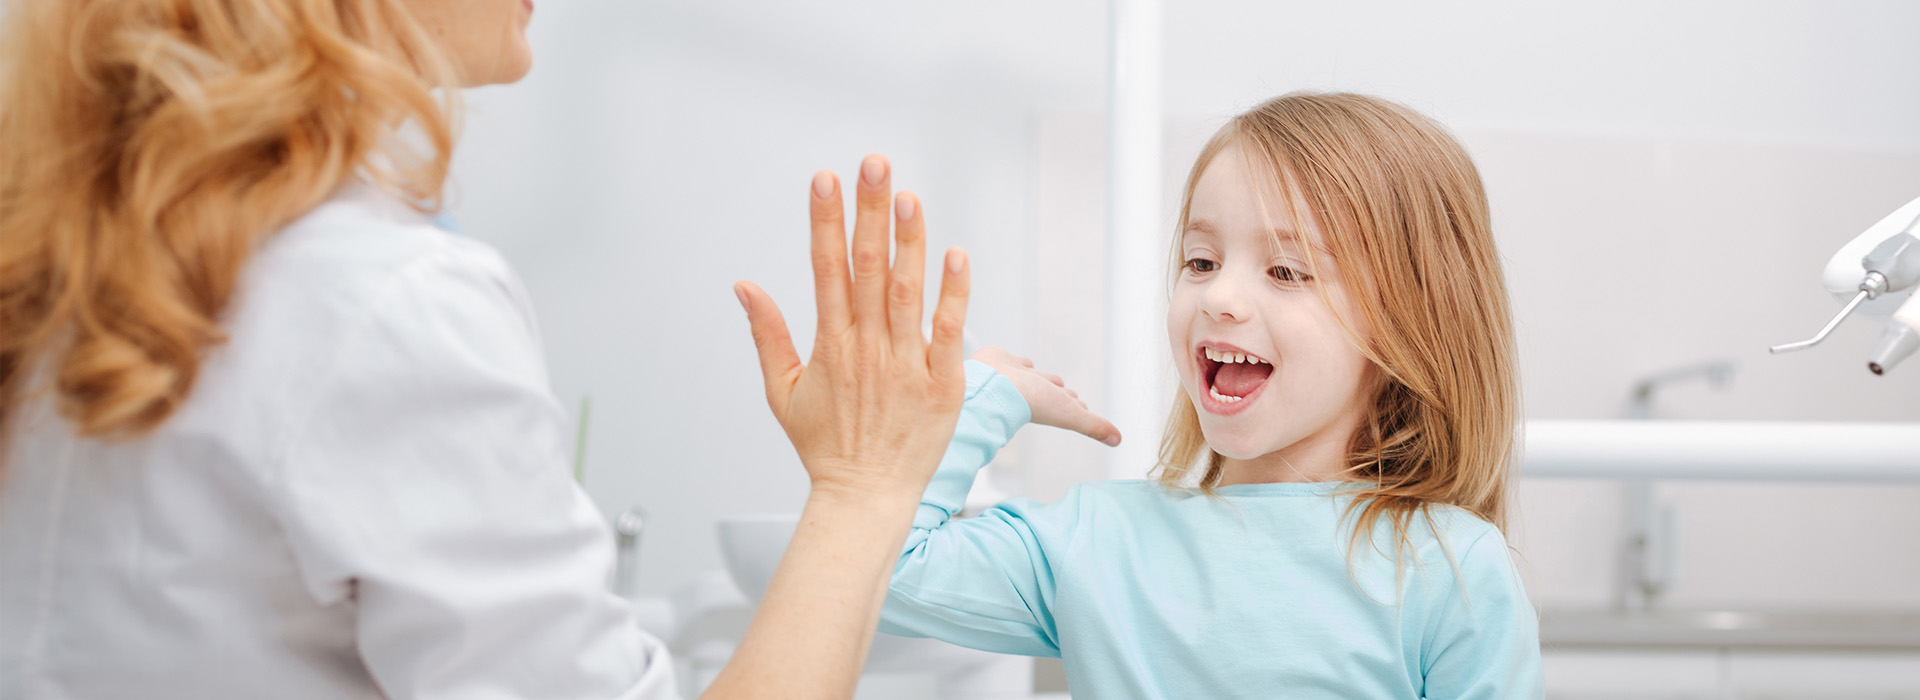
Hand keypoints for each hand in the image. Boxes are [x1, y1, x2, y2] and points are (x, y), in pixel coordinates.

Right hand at [734, 155, 969, 497]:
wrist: (866, 500)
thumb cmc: (826, 448)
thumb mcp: (783, 392)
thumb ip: (767, 335)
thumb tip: (744, 285)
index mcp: (830, 346)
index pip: (826, 270)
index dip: (825, 220)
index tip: (824, 178)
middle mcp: (867, 349)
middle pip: (867, 268)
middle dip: (869, 212)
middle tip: (873, 164)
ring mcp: (906, 366)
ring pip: (907, 291)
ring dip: (908, 241)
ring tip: (908, 194)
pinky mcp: (943, 385)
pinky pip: (950, 331)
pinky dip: (953, 292)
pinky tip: (955, 254)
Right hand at [970, 346, 1119, 446]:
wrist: (993, 386)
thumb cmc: (1029, 402)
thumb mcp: (1069, 414)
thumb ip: (1093, 426)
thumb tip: (1118, 441)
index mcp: (1050, 402)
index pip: (1068, 403)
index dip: (1076, 405)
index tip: (1082, 408)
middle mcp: (1034, 390)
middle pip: (1052, 388)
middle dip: (1058, 388)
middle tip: (1065, 391)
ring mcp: (1017, 377)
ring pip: (1034, 374)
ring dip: (1039, 375)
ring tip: (1042, 377)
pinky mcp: (1002, 363)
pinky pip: (1014, 361)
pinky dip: (1018, 362)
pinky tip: (1018, 363)